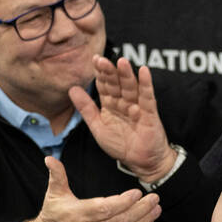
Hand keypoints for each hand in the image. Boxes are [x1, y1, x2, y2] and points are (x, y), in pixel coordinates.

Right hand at [15, 156, 160, 221]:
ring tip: (156, 210)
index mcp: (77, 215)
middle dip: (140, 210)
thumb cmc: (53, 217)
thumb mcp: (53, 194)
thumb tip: (50, 158)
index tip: (137, 193)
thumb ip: (56, 175)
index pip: (104, 209)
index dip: (123, 202)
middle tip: (154, 198)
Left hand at [69, 56, 174, 181]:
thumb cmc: (121, 145)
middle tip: (102, 60)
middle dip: (110, 72)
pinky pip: (147, 96)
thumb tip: (71, 89)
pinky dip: (146, 84)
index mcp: (110, 104)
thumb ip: (86, 108)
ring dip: (126, 74)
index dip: (99, 74)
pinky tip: (143, 71)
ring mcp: (137, 105)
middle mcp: (123, 102)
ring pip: (130, 87)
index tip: (94, 60)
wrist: (141, 161)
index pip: (104, 85)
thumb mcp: (98, 127)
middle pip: (116, 83)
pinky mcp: (150, 112)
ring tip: (121, 62)